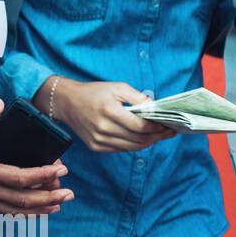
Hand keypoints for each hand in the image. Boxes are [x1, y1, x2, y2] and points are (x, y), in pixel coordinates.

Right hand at [0, 98, 73, 214]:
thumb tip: (0, 105)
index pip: (22, 178)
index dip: (44, 175)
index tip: (61, 170)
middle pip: (25, 200)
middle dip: (50, 197)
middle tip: (69, 193)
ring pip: (16, 210)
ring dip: (40, 208)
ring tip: (57, 204)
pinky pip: (4, 211)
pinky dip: (22, 211)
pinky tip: (31, 209)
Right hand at [51, 78, 172, 152]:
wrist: (66, 102)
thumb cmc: (93, 92)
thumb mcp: (116, 87)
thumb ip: (137, 97)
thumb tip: (155, 107)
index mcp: (108, 111)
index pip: (139, 126)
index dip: (156, 128)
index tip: (167, 124)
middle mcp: (102, 128)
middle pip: (138, 139)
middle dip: (157, 136)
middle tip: (169, 131)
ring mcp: (98, 140)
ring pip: (131, 147)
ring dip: (148, 143)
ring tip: (159, 136)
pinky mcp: (95, 146)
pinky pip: (121, 149)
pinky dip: (134, 145)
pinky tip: (142, 138)